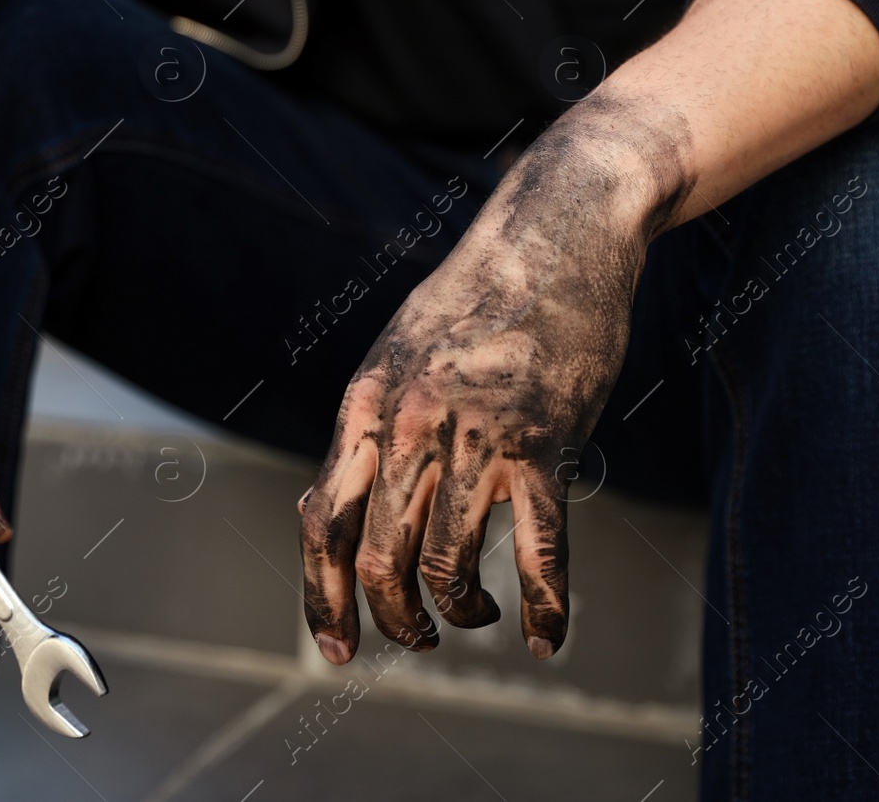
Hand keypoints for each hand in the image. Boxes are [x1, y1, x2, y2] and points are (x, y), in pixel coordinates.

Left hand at [298, 99, 688, 662]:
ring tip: (478, 617)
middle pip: (379, 559)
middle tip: (417, 639)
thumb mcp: (397, 352)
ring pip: (450, 566)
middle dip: (395, 620)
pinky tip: (546, 638)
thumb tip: (319, 504)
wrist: (558, 230)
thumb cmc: (478, 296)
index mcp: (365, 404)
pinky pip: (542, 553)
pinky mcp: (548, 442)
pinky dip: (546, 610)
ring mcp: (479, 434)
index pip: (321, 524)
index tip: (340, 648)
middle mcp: (411, 425)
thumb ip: (365, 430)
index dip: (322, 600)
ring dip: (460, 613)